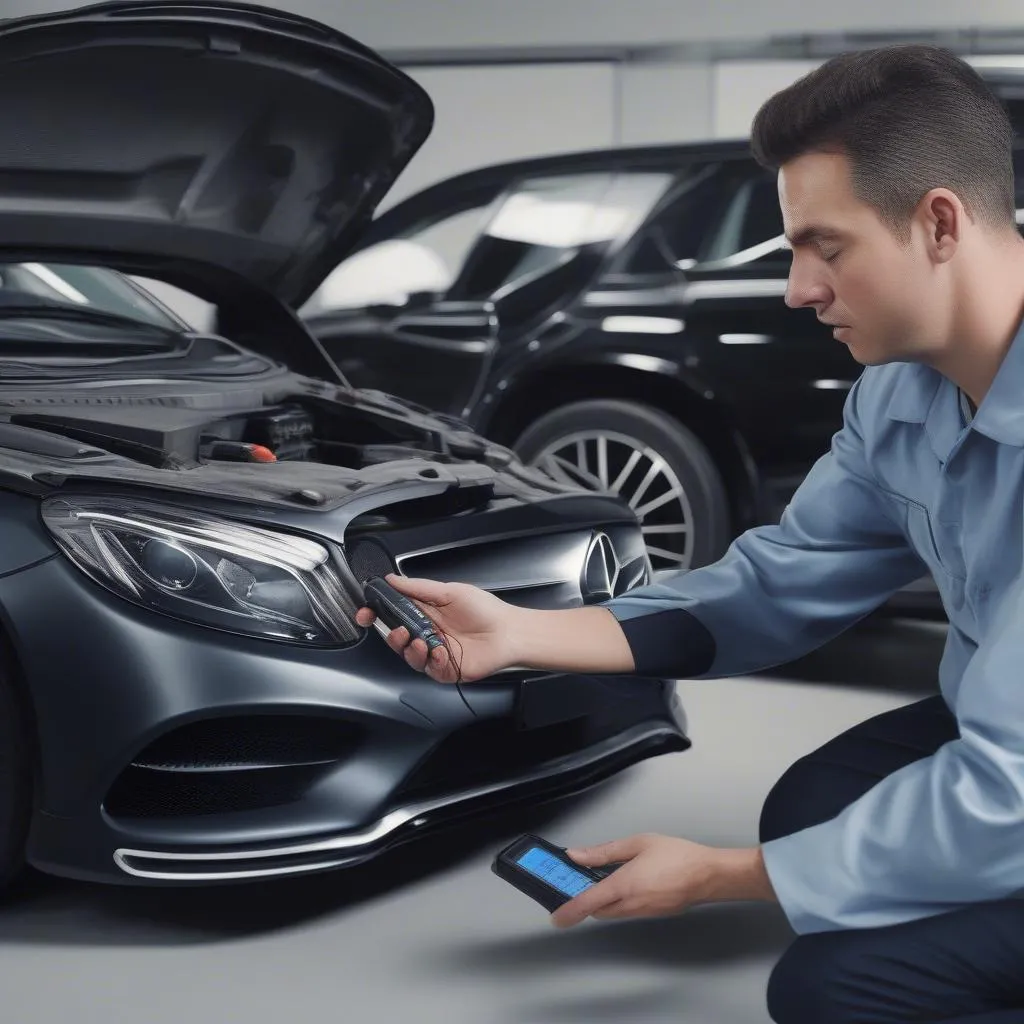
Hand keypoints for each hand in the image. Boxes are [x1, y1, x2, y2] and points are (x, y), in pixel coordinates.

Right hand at [355, 574, 520, 682]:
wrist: (510, 633)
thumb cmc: (486, 610)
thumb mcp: (450, 591)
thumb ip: (418, 588)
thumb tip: (392, 579)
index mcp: (425, 613)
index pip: (393, 614)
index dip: (376, 614)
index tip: (365, 612)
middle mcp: (427, 633)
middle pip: (396, 637)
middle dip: (390, 635)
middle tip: (398, 630)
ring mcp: (434, 653)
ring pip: (408, 656)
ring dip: (410, 649)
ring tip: (422, 641)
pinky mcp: (444, 670)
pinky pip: (427, 669)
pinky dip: (430, 660)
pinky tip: (440, 652)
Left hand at [550, 833, 775, 927]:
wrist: (709, 875)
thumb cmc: (676, 855)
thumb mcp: (638, 843)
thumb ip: (605, 851)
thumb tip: (577, 855)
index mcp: (624, 886)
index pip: (588, 902)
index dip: (569, 911)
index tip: (555, 918)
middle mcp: (631, 905)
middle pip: (598, 910)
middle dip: (586, 900)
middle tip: (579, 881)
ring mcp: (643, 913)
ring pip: (613, 912)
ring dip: (603, 901)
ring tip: (603, 878)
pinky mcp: (653, 914)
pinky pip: (628, 911)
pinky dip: (619, 902)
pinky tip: (626, 883)